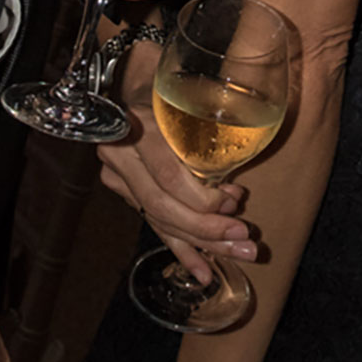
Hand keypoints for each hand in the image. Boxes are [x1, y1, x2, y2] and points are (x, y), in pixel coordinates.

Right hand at [98, 91, 257, 282]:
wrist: (139, 90)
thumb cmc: (174, 94)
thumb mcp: (191, 104)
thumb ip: (208, 140)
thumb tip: (234, 195)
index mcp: (138, 127)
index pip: (169, 177)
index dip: (202, 200)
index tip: (233, 204)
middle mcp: (121, 155)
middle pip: (162, 206)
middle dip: (206, 229)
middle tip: (242, 239)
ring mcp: (118, 177)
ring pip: (160, 220)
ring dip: (202, 243)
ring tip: (236, 253)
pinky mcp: (125, 192)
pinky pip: (155, 225)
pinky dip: (182, 250)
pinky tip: (203, 271)